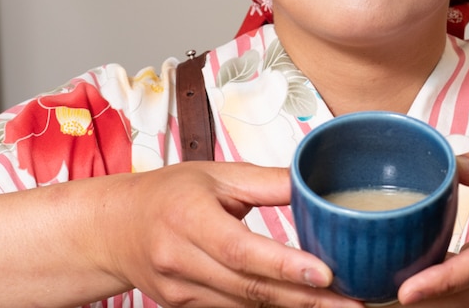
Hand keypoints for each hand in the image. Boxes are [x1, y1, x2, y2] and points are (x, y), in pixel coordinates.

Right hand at [99, 162, 363, 307]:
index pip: (241, 249)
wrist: (114, 228)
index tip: (327, 273)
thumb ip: (266, 182)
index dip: (284, 265)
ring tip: (340, 306)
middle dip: (305, 299)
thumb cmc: (168, 194)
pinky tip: (302, 307)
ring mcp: (180, 290)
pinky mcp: (184, 307)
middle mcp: (181, 260)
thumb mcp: (215, 175)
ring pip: (245, 306)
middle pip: (250, 287)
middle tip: (353, 302)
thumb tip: (314, 180)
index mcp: (189, 218)